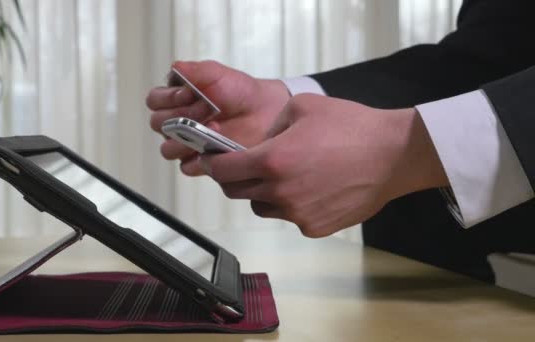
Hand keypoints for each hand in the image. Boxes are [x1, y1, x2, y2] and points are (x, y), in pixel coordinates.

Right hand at [146, 60, 288, 175]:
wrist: (265, 111)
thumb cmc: (240, 92)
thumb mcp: (217, 74)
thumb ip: (195, 71)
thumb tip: (176, 68)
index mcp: (175, 99)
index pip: (154, 101)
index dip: (168, 98)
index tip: (189, 93)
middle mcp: (178, 122)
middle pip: (158, 124)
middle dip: (180, 116)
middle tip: (205, 109)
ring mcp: (188, 143)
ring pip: (167, 149)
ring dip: (186, 139)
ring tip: (212, 128)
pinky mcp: (201, 162)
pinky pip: (186, 167)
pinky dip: (198, 158)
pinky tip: (214, 146)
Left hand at [199, 94, 448, 236]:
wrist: (393, 155)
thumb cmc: (352, 126)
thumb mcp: (303, 107)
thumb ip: (271, 125)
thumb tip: (260, 141)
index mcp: (271, 160)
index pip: (222, 170)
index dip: (212, 164)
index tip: (211, 160)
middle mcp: (280, 192)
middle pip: (236, 191)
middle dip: (234, 178)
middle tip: (243, 165)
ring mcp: (297, 214)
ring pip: (261, 207)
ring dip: (262, 193)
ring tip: (285, 175)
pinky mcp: (315, 227)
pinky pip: (290, 217)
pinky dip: (291, 205)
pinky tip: (311, 188)